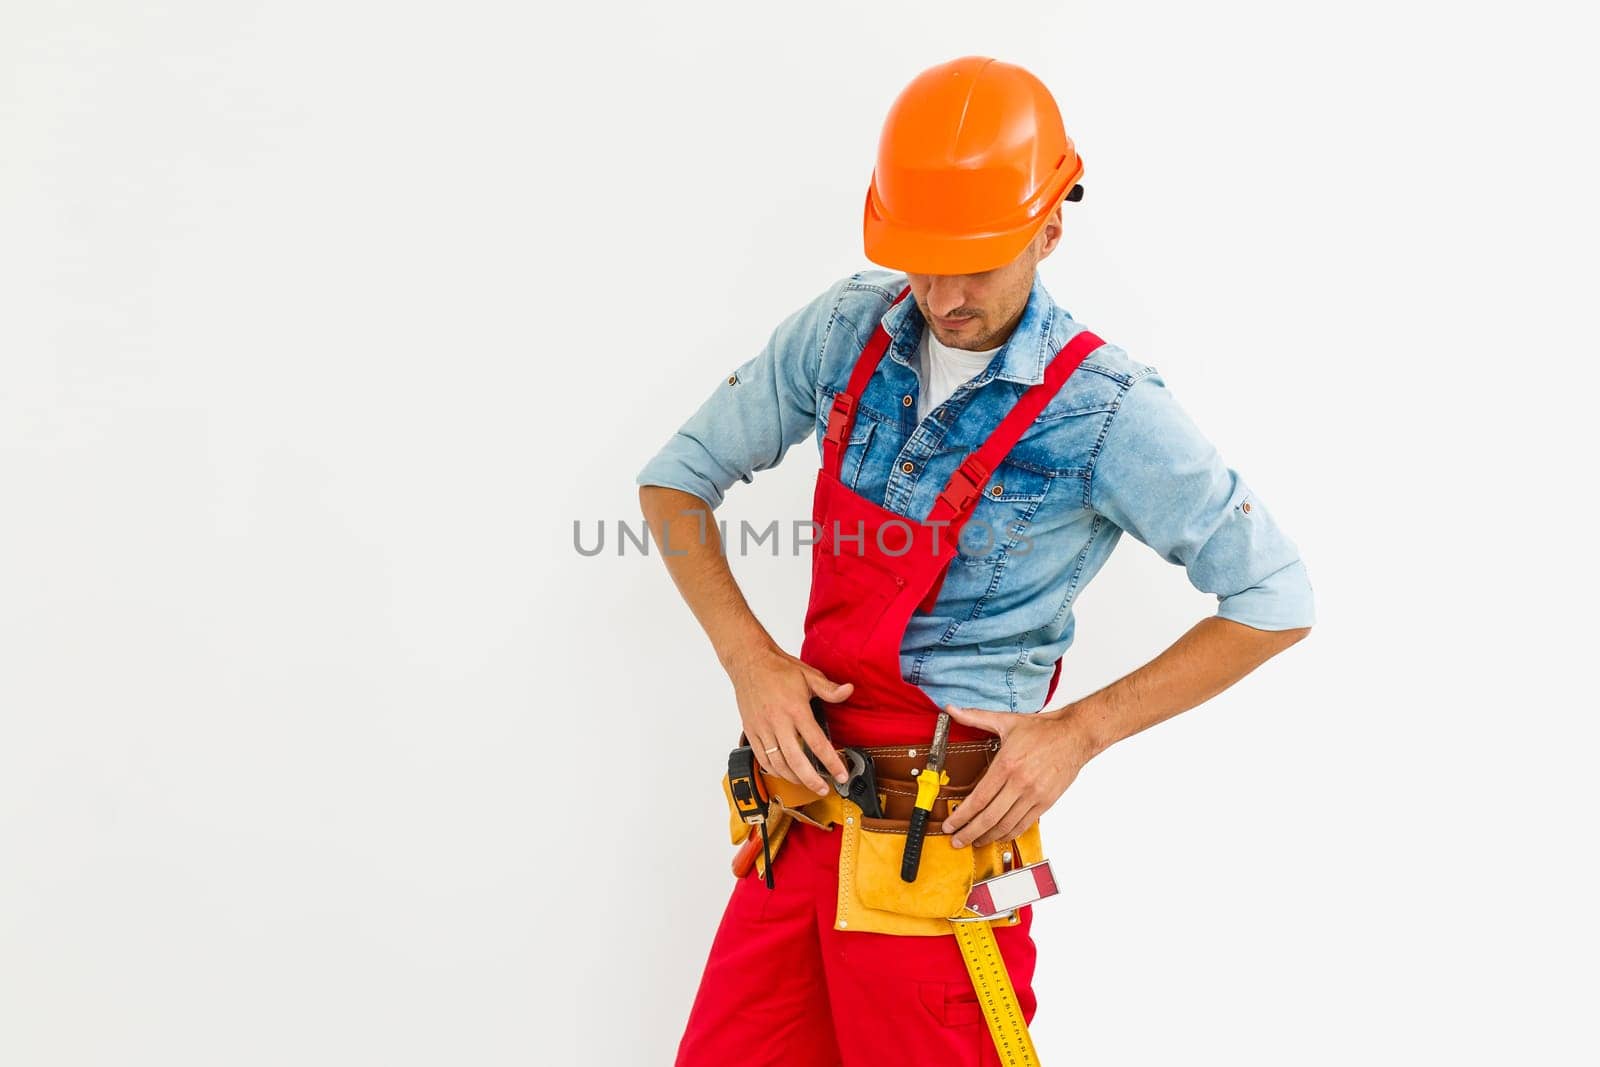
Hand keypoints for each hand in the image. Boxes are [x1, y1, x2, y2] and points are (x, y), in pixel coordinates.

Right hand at [725, 645, 853, 796]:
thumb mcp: (808, 675)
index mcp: (795, 709)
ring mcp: (762, 728)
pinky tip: (785, 773)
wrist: (749, 662)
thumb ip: (829, 689)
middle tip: (824, 789)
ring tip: (807, 783)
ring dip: (793, 778)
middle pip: (796, 760)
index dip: (831, 762)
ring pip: (777, 763)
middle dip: (812, 780)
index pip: (817, 742)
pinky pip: (761, 758)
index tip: (841, 774)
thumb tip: (849, 690)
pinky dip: (774, 770)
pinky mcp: (751, 731)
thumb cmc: (778, 669)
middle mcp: (777, 721)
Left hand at [939, 702, 1095, 848]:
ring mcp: (1034, 795)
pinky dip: (1008, 833)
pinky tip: (997, 835)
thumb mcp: (1006, 721)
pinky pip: (1024, 824)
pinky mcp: (1046, 802)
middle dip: (969, 832)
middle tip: (956, 841)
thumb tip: (951, 708)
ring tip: (974, 841)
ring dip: (987, 837)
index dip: (961, 816)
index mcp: (1007, 764)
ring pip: (1006, 824)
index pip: (978, 798)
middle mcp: (1020, 783)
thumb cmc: (1042, 729)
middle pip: (989, 817)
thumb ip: (975, 717)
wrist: (1075, 735)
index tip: (949, 824)